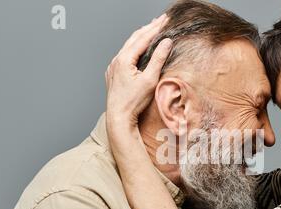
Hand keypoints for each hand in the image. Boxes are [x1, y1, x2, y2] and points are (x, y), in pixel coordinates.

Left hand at [105, 14, 171, 154]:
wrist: (119, 117)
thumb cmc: (134, 102)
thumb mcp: (150, 80)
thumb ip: (158, 59)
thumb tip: (166, 42)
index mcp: (124, 59)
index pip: (143, 38)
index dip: (155, 28)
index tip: (165, 20)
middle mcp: (116, 60)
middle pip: (134, 39)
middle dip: (148, 28)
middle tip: (160, 20)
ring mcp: (113, 67)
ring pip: (128, 47)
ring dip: (141, 37)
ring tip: (151, 30)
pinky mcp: (113, 74)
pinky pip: (124, 56)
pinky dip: (134, 48)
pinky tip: (138, 49)